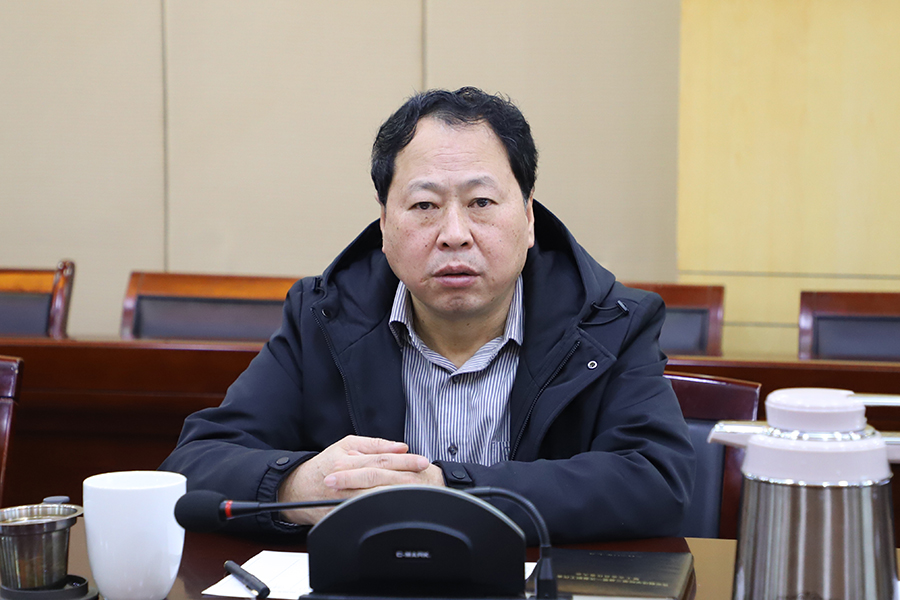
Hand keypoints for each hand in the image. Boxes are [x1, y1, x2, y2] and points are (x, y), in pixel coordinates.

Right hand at [278, 435, 443, 524]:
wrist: (298, 489)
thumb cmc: (324, 465)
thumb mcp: (346, 444)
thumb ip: (374, 444)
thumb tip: (399, 446)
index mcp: (349, 460)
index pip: (382, 459)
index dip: (404, 460)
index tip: (422, 462)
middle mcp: (348, 480)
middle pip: (383, 478)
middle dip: (407, 478)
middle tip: (427, 476)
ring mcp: (345, 500)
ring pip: (377, 496)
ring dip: (398, 494)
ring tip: (419, 491)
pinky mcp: (344, 514)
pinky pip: (367, 511)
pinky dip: (384, 508)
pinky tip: (398, 507)